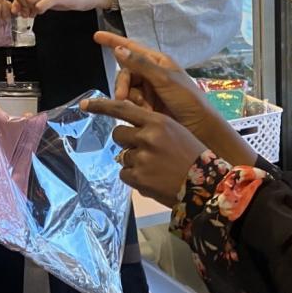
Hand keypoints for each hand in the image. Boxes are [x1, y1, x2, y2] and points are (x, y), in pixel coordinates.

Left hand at [82, 98, 206, 207]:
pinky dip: (135, 178)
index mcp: (158, 122)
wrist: (206, 186)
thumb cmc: (194, 157)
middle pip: (118, 134)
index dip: (102, 106)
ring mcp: (141, 158)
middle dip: (127, 142)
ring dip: (134, 163)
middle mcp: (146, 137)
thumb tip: (132, 130)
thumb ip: (153, 128)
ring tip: (155, 169)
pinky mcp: (137, 178)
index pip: (122, 109)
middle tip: (143, 151)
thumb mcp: (176, 132)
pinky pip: (125, 174)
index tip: (85, 106)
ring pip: (123, 157)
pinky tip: (152, 179)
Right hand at [91, 32, 256, 166]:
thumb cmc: (187, 100)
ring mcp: (149, 90)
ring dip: (131, 99)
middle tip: (122, 98)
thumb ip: (141, 65)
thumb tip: (118, 50)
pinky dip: (135, 108)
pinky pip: (131, 103)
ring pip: (127, 90)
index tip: (96, 37)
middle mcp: (151, 73)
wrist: (199, 128)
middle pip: (125, 73)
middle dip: (123, 85)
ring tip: (144, 109)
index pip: (131, 48)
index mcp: (158, 62)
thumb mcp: (165, 79)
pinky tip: (146, 114)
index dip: (113, 41)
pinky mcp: (147, 106)